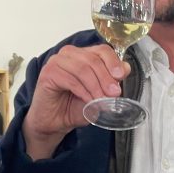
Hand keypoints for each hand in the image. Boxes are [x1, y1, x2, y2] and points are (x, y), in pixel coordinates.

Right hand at [22, 44, 130, 158]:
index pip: (101, 50)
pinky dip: (83, 92)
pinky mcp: (48, 73)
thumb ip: (111, 80)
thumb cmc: (73, 107)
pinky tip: (88, 100)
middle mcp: (69, 54)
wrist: (54, 122)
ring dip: (95, 86)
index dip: (113, 62)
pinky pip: (70, 80)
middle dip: (106, 78)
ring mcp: (56, 62)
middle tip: (114, 93)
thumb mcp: (98, 93)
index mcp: (82, 55)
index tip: (120, 76)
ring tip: (101, 100)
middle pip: (93, 59)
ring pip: (82, 69)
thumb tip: (125, 68)